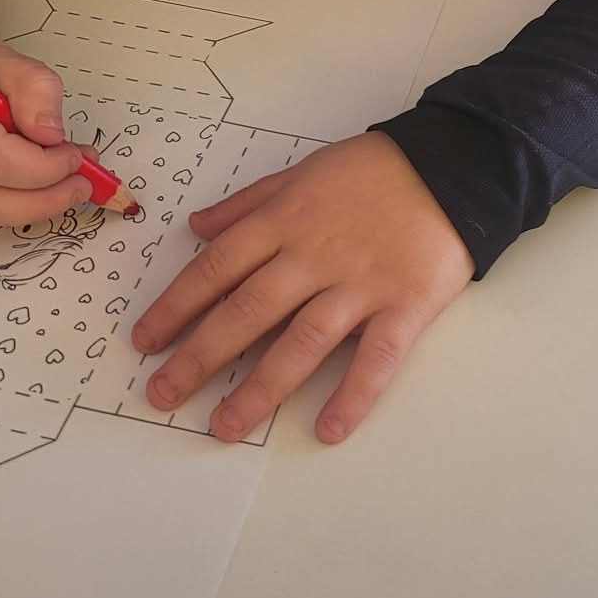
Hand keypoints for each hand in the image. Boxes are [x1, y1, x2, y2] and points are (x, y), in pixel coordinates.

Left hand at [132, 134, 473, 444]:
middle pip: (247, 312)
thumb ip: (248, 203)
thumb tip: (196, 228)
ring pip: (301, 343)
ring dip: (260, 389)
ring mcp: (359, 285)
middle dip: (199, 357)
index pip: (217, 268)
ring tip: (224, 426)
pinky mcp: (403, 307)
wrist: (452, 167)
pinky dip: (352, 396)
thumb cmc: (373, 171)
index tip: (144, 342)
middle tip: (163, 394)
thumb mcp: (301, 171)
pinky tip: (327, 430)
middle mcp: (314, 256)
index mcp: (284, 222)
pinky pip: (375, 359)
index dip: (176, 306)